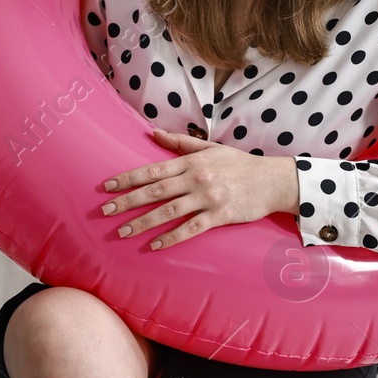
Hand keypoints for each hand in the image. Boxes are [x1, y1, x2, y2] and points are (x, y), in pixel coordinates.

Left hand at [100, 128, 298, 249]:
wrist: (273, 180)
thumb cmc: (240, 163)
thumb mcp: (210, 148)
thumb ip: (180, 142)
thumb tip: (153, 132)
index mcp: (192, 161)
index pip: (153, 170)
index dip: (128, 178)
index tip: (107, 186)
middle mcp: (196, 178)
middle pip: (155, 191)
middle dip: (127, 201)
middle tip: (104, 211)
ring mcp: (208, 198)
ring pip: (168, 211)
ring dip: (143, 222)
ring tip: (122, 232)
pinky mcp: (220, 215)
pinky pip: (191, 229)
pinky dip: (171, 237)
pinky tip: (154, 245)